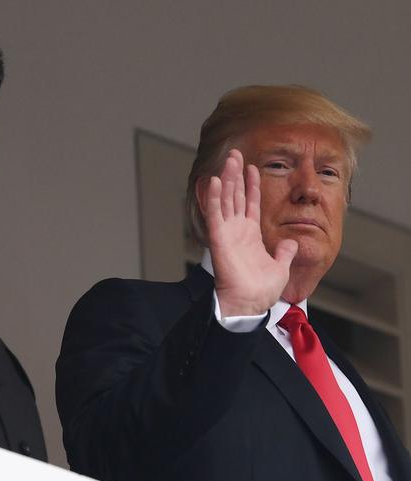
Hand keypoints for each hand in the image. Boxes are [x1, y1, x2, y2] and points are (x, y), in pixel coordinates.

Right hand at [204, 150, 297, 316]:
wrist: (250, 303)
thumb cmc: (261, 290)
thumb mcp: (280, 267)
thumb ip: (284, 252)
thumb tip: (290, 242)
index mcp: (251, 234)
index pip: (250, 203)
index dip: (251, 185)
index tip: (252, 167)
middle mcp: (237, 230)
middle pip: (236, 195)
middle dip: (235, 174)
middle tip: (235, 154)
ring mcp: (227, 232)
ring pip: (225, 199)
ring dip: (226, 179)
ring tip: (228, 159)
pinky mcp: (219, 238)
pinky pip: (215, 214)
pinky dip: (214, 197)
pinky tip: (215, 180)